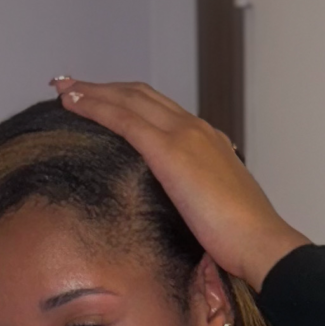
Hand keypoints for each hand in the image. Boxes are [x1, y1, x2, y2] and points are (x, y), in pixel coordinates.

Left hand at [50, 78, 308, 291]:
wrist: (260, 242)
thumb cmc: (242, 240)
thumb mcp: (215, 211)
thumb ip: (195, 201)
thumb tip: (179, 215)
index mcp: (207, 141)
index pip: (161, 111)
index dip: (128, 101)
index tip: (103, 101)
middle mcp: (195, 129)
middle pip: (141, 96)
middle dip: (104, 87)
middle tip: (72, 84)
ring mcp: (183, 135)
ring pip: (129, 99)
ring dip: (93, 91)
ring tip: (64, 88)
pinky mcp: (169, 150)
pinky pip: (123, 119)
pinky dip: (94, 106)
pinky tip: (72, 104)